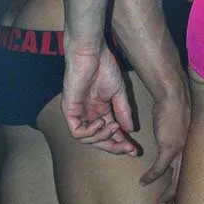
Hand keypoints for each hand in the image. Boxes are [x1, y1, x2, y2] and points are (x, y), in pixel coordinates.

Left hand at [62, 38, 136, 154]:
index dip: (121, 143)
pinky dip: (90, 132)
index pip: (109, 133)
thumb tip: (130, 131)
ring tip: (114, 127)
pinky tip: (101, 121)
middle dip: (114, 146)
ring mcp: (78, 113)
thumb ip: (123, 112)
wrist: (92, 53)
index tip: (135, 150)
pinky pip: (77, 132)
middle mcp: (88, 115)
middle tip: (128, 148)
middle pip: (98, 140)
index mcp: (100, 110)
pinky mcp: (69, 110)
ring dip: (103, 137)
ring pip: (87, 140)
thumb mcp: (119, 94)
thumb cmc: (104, 67)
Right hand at [140, 71, 190, 203]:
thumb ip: (180, 140)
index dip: (188, 186)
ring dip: (169, 193)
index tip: (184, 197)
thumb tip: (173, 146)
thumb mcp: (181, 128)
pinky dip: (151, 176)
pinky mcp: (169, 147)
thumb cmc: (176, 107)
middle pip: (188, 180)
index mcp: (195, 148)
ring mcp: (181, 150)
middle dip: (182, 197)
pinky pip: (159, 168)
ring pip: (177, 180)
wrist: (174, 96)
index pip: (193, 173)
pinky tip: (143, 182)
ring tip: (162, 202)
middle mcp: (191, 152)